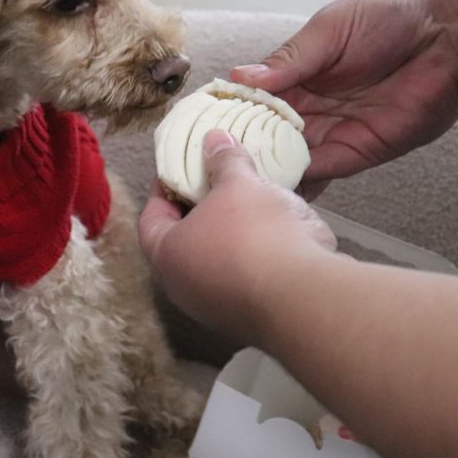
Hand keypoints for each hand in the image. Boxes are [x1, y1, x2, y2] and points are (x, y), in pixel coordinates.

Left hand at [138, 130, 336, 347]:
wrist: (306, 298)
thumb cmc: (256, 234)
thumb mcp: (240, 185)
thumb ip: (224, 161)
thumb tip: (213, 139)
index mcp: (167, 256)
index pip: (151, 218)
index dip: (163, 188)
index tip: (179, 168)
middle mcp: (184, 289)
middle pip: (186, 240)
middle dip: (203, 210)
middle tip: (219, 182)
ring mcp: (219, 308)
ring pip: (219, 260)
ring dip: (234, 232)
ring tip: (254, 201)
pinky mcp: (254, 318)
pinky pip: (249, 277)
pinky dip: (258, 253)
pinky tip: (279, 231)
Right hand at [232, 0, 457, 198]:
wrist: (450, 36)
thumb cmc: (390, 18)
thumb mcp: (329, 30)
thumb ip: (288, 60)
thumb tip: (239, 77)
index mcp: (297, 74)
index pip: (254, 101)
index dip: (230, 113)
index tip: (201, 127)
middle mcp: (310, 108)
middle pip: (266, 135)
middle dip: (242, 149)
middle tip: (211, 165)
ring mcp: (333, 131)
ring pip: (289, 159)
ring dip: (267, 170)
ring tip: (236, 185)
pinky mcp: (359, 151)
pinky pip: (322, 172)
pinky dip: (298, 181)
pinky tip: (274, 187)